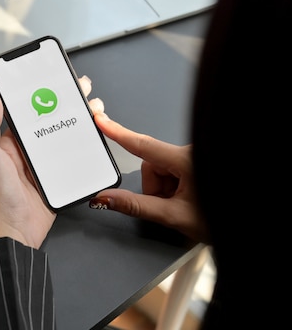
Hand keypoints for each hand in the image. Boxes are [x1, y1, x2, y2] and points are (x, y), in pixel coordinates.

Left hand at [0, 76, 97, 247]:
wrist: (14, 230)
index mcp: (11, 141)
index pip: (29, 110)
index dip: (44, 93)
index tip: (58, 77)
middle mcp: (29, 150)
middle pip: (53, 119)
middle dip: (69, 102)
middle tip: (85, 90)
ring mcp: (46, 164)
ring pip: (67, 135)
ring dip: (82, 120)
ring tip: (95, 109)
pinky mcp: (60, 178)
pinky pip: (76, 157)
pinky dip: (87, 145)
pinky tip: (98, 134)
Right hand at [89, 112, 208, 242]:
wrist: (247, 227)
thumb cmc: (220, 220)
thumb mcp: (173, 216)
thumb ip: (136, 205)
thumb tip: (106, 198)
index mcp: (186, 160)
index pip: (143, 145)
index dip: (118, 133)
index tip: (101, 121)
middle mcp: (190, 153)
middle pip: (152, 164)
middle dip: (154, 187)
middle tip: (169, 207)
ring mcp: (194, 158)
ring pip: (162, 170)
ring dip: (164, 189)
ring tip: (182, 206)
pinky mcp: (196, 163)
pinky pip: (173, 171)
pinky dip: (173, 187)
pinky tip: (187, 200)